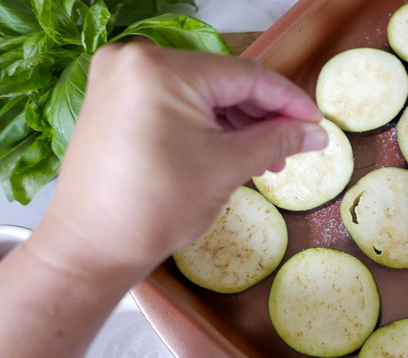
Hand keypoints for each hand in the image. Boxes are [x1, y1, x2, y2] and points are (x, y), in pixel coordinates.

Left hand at [29, 42, 327, 280]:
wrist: (90, 248)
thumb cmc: (155, 208)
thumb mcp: (227, 167)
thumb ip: (277, 140)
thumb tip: (316, 133)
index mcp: (162, 68)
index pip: (246, 75)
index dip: (289, 100)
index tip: (316, 123)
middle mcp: (135, 60)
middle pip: (221, 81)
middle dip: (262, 116)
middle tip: (294, 145)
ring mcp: (119, 80)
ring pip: (199, 93)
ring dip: (236, 123)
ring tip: (265, 158)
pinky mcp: (113, 102)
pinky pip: (174, 103)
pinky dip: (205, 125)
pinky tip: (230, 151)